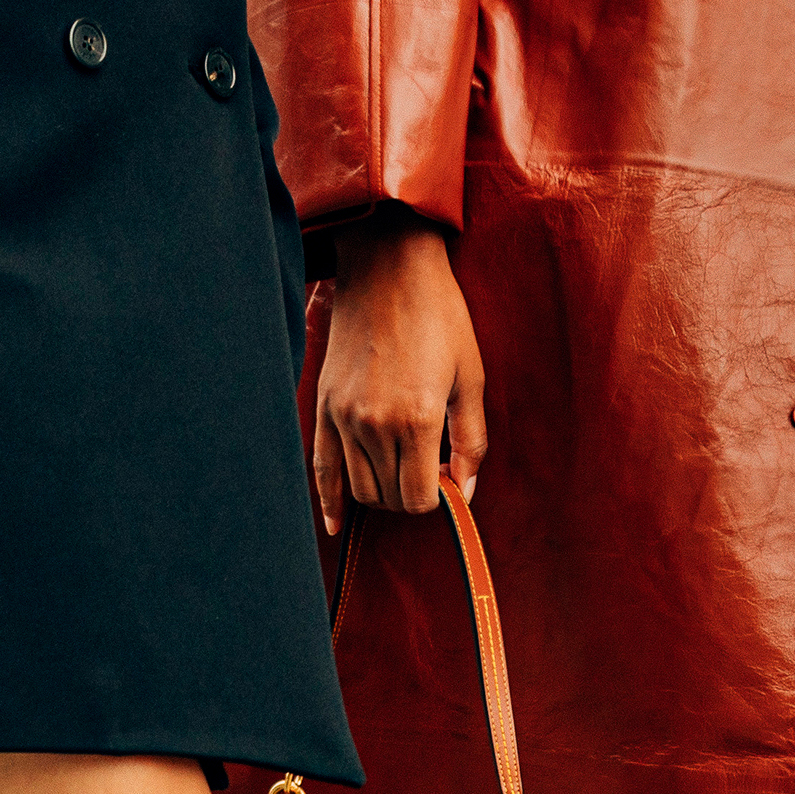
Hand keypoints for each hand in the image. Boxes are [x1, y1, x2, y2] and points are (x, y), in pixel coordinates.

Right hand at [314, 212, 484, 533]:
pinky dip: (330, 501)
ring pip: (360, 488)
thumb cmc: (440, 317)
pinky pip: (322, 469)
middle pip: (389, 497)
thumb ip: (472, 440)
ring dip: (382, 492)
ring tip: (401, 468)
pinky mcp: (324, 406)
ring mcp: (344, 417)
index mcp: (418, 419)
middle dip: (411, 495)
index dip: (437, 498)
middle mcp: (375, 425)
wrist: (389, 268)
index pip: (419, 498)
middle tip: (428, 470)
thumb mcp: (472, 377)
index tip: (447, 479)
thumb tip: (468, 490)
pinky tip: (338, 525)